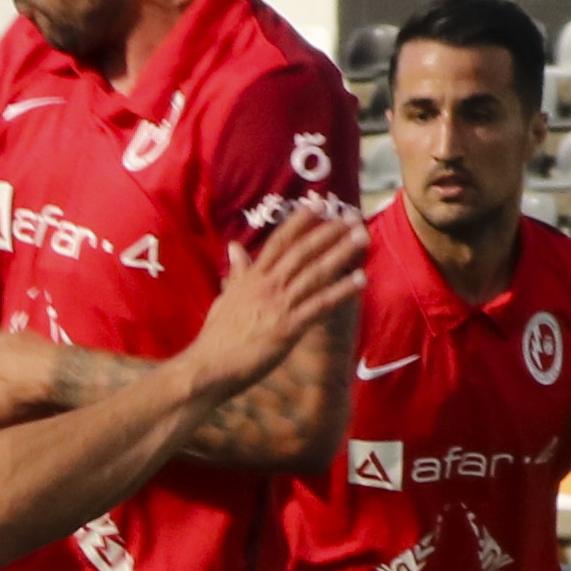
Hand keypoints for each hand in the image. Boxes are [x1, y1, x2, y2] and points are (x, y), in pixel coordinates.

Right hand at [183, 210, 365, 392]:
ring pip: (314, 273)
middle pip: (302, 252)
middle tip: (351, 215)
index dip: (299, 222)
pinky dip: (341, 291)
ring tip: (362, 237)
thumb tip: (235, 247)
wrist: (208, 366)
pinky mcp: (288, 328)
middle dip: (328, 232)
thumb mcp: (225, 298)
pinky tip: (360, 279)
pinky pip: (320, 305)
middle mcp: (267, 286)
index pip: (278, 242)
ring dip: (341, 254)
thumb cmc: (216, 336)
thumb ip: (237, 272)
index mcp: (252, 278)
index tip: (318, 204)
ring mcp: (278, 305)